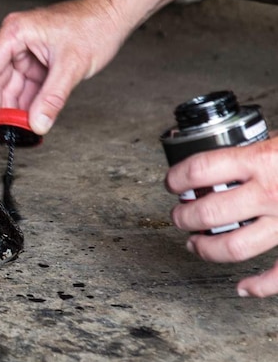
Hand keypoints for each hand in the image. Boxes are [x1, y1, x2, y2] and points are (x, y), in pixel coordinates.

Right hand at [0, 0, 129, 133]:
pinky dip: (27, 102)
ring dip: (13, 107)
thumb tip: (38, 123)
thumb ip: (52, 98)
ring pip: (10, 85)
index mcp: (15, 32)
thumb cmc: (93, 25)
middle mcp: (16, 40)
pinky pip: (25, 86)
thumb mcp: (71, 65)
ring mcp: (26, 51)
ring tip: (16, 127)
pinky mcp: (37, 61)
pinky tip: (28, 118)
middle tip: (0, 129)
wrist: (112, 16)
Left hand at [168, 138, 277, 296]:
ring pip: (234, 246)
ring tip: (195, 243)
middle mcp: (272, 191)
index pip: (201, 169)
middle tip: (179, 215)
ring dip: (206, 248)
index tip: (172, 183)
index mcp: (263, 158)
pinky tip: (243, 287)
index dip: (178, 178)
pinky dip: (259, 287)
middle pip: (209, 211)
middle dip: (184, 216)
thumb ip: (253, 152)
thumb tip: (215, 164)